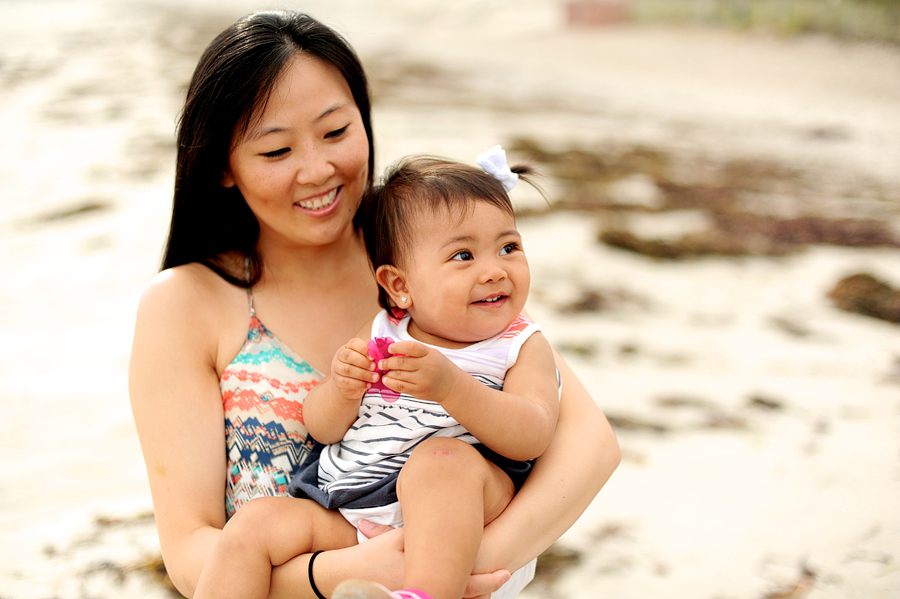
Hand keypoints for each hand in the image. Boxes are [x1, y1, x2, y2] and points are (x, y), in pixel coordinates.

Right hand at [331, 338, 376, 400]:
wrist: (351, 383)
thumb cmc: (362, 367)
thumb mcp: (367, 359)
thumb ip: (372, 356)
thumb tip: (380, 355)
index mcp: (348, 347)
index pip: (354, 343)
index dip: (364, 349)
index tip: (374, 356)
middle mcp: (340, 356)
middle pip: (349, 356)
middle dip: (363, 362)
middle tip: (374, 367)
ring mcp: (336, 368)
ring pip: (348, 370)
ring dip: (364, 374)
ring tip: (375, 378)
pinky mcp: (337, 380)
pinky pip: (347, 382)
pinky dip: (360, 384)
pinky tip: (368, 384)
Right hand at [358, 520, 510, 598]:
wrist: (348, 577)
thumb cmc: (373, 556)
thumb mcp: (397, 540)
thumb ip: (420, 532)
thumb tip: (445, 517)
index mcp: (426, 576)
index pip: (464, 580)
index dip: (486, 577)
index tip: (504, 571)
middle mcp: (425, 591)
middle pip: (463, 592)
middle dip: (485, 585)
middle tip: (505, 575)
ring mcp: (419, 598)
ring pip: (453, 597)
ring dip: (472, 590)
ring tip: (492, 582)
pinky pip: (439, 597)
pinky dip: (453, 592)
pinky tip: (469, 589)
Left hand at [377, 341, 463, 403]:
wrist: (451, 386)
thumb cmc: (439, 367)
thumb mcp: (432, 354)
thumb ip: (415, 352)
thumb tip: (393, 349)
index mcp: (430, 354)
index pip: (411, 347)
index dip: (397, 347)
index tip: (389, 348)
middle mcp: (427, 367)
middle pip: (402, 362)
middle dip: (387, 362)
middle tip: (381, 362)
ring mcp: (422, 380)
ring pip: (399, 375)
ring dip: (388, 372)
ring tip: (383, 370)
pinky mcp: (418, 391)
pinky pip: (400, 387)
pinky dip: (390, 382)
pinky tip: (387, 379)